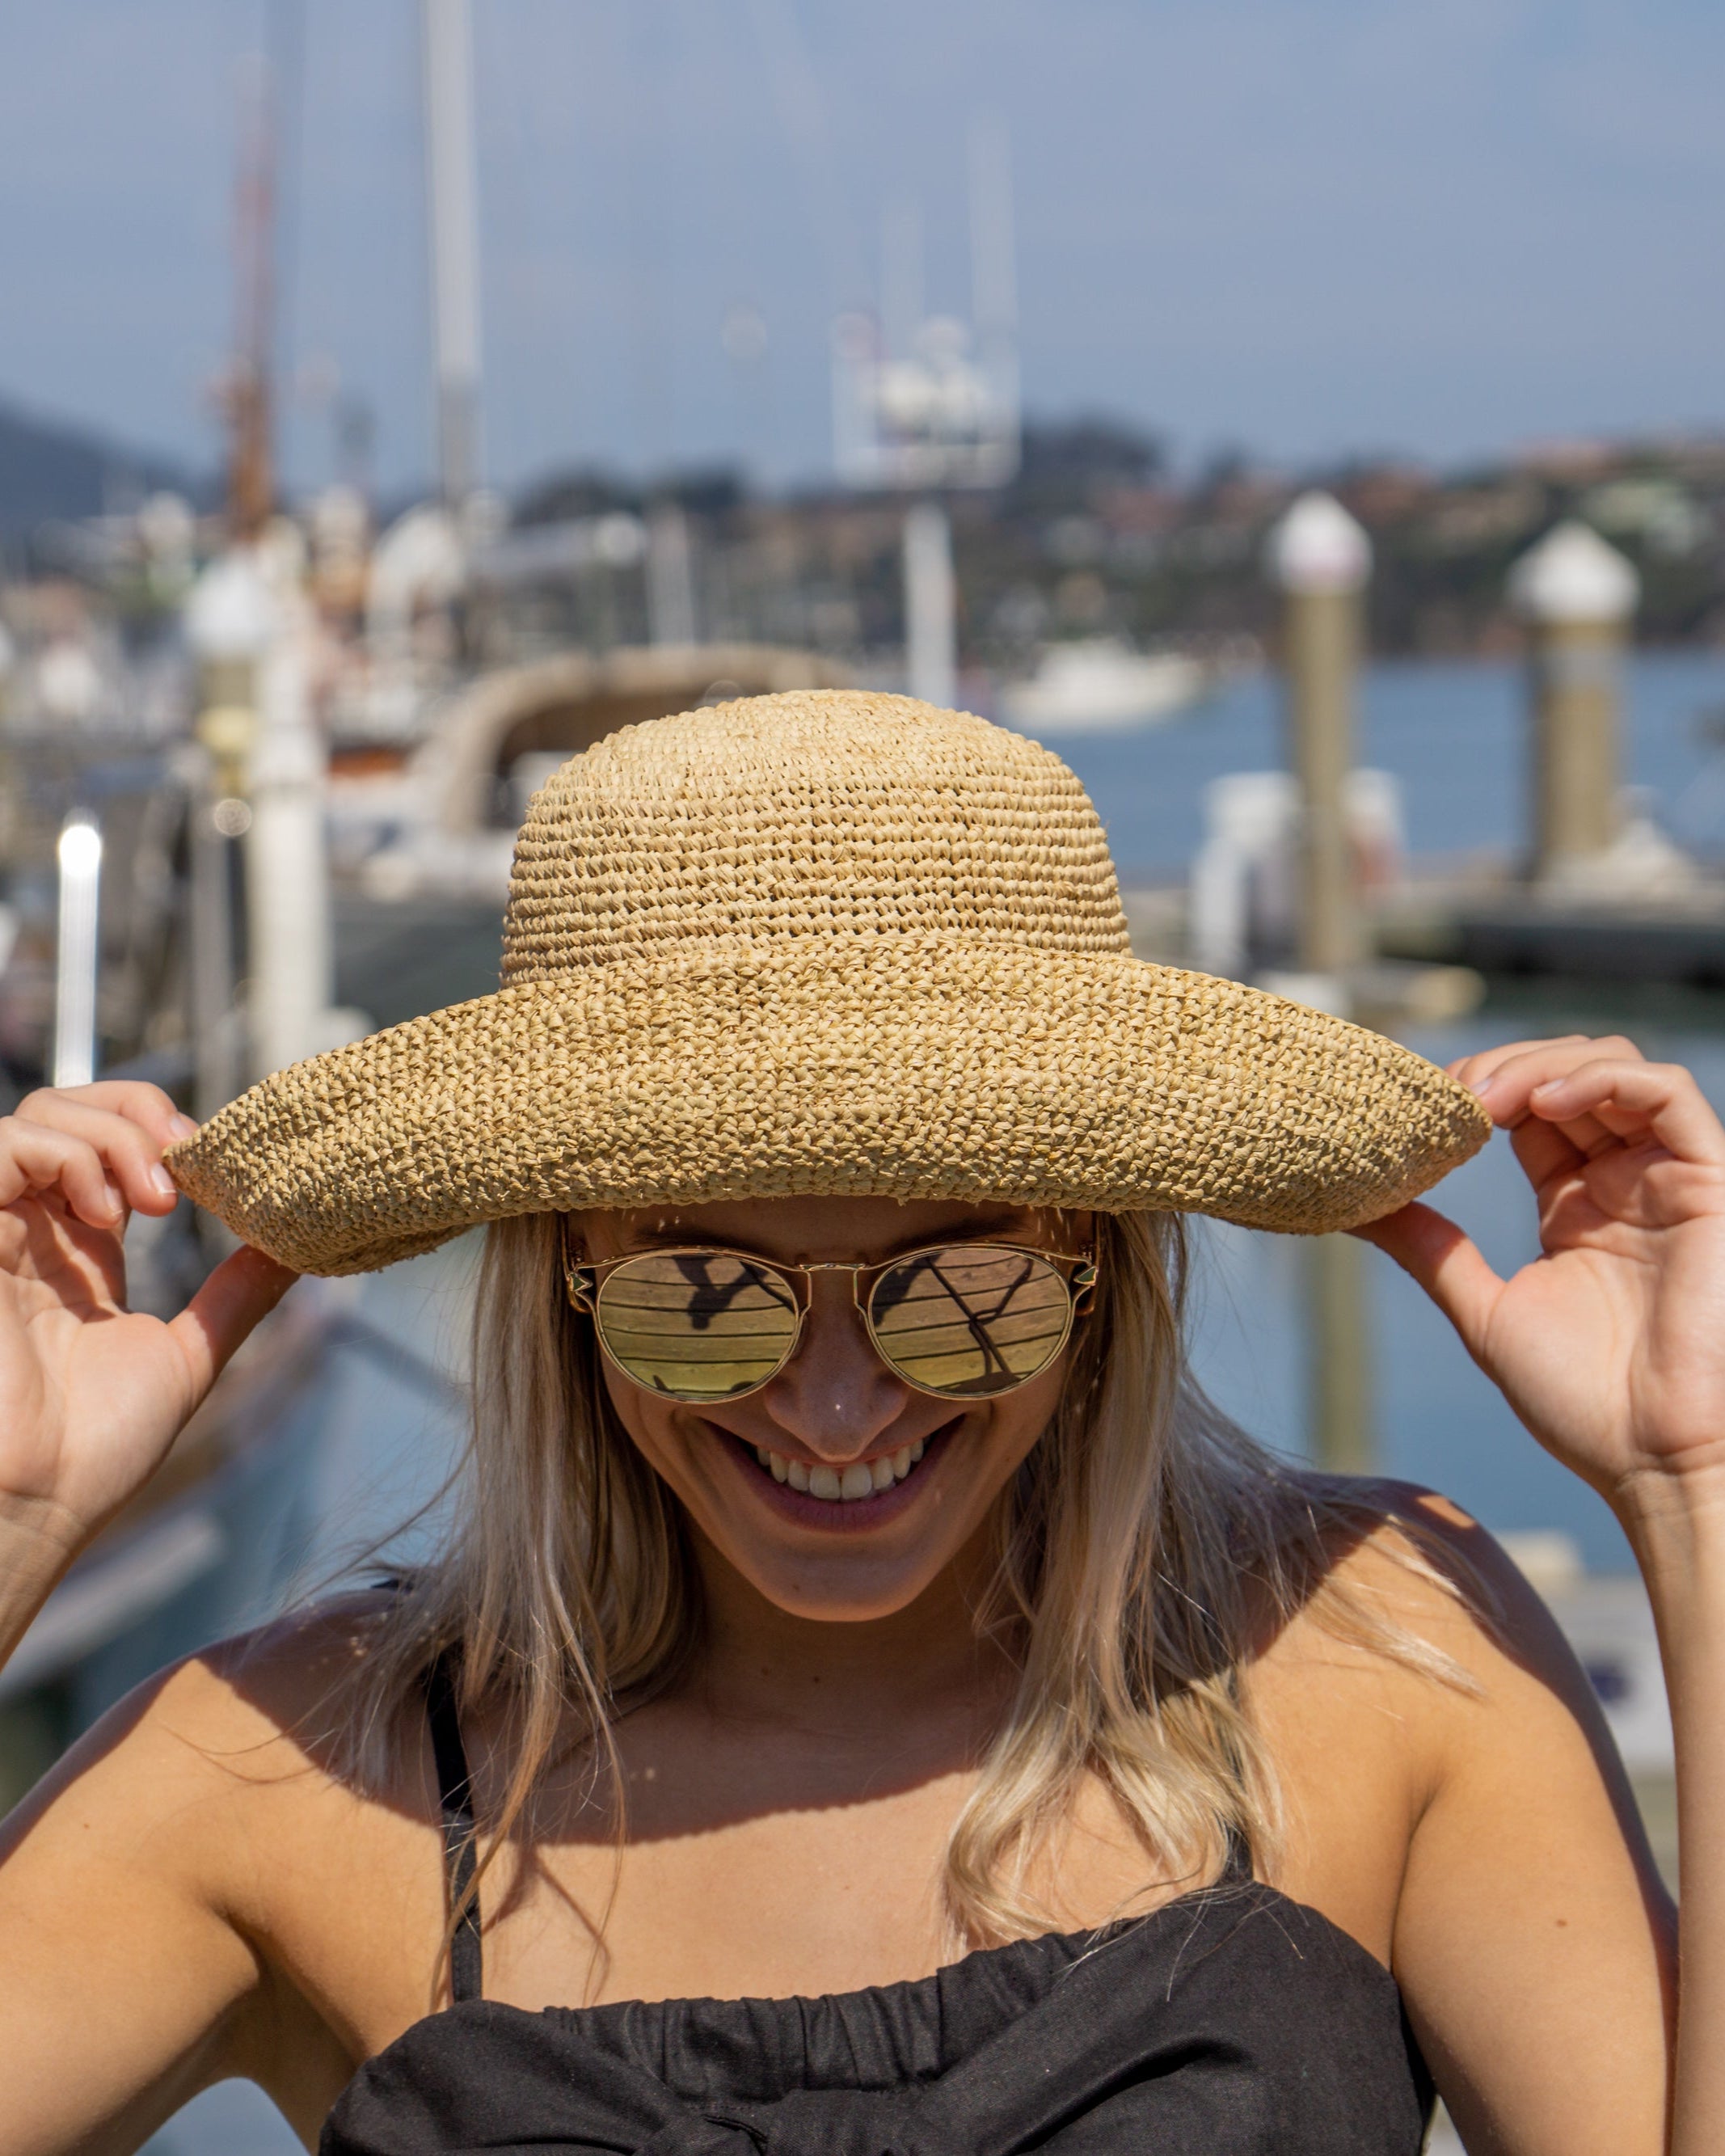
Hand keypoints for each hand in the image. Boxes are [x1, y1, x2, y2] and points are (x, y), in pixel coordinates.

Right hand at [0, 1082, 296, 1567]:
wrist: (37, 1506)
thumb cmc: (94, 1453)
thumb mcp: (188, 1356)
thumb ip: (236, 1296)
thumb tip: (297, 1248)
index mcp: (80, 1253)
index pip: (109, 1145)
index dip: (161, 1135)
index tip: (214, 1171)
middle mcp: (32, 1232)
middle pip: (69, 1110)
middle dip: (139, 1113)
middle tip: (188, 1165)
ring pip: (39, 1116)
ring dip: (113, 1136)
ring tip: (158, 1200)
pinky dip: (64, 1154)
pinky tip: (109, 1215)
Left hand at [1356, 1035, 1724, 1520]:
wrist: (1655, 1463)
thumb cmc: (1581, 1404)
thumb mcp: (1485, 1312)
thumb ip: (1432, 1251)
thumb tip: (1357, 1208)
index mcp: (1574, 1204)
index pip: (1526, 1108)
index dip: (1473, 1091)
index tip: (1416, 1108)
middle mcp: (1623, 1182)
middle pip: (1564, 1074)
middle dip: (1499, 1069)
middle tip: (1444, 1098)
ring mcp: (1667, 1179)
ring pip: (1614, 1066)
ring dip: (1542, 1063)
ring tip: (1484, 1100)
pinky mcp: (1710, 1184)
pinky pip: (1668, 1093)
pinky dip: (1604, 1078)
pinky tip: (1544, 1102)